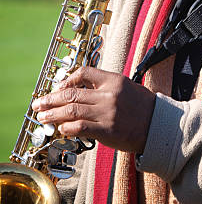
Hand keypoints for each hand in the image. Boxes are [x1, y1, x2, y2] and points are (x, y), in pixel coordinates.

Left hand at [31, 67, 154, 153]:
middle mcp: (109, 94)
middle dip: (51, 99)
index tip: (57, 88)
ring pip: (71, 110)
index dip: (66, 80)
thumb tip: (77, 91)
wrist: (159, 124)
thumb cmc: (142, 106)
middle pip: (72, 94)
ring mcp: (107, 112)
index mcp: (113, 80)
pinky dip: (66, 128)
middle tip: (39, 104)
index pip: (83, 73)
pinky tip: (60, 129)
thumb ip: (103, 86)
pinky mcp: (107, 130)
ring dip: (53, 114)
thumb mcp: (125, 87)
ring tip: (42, 117)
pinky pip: (80, 127)